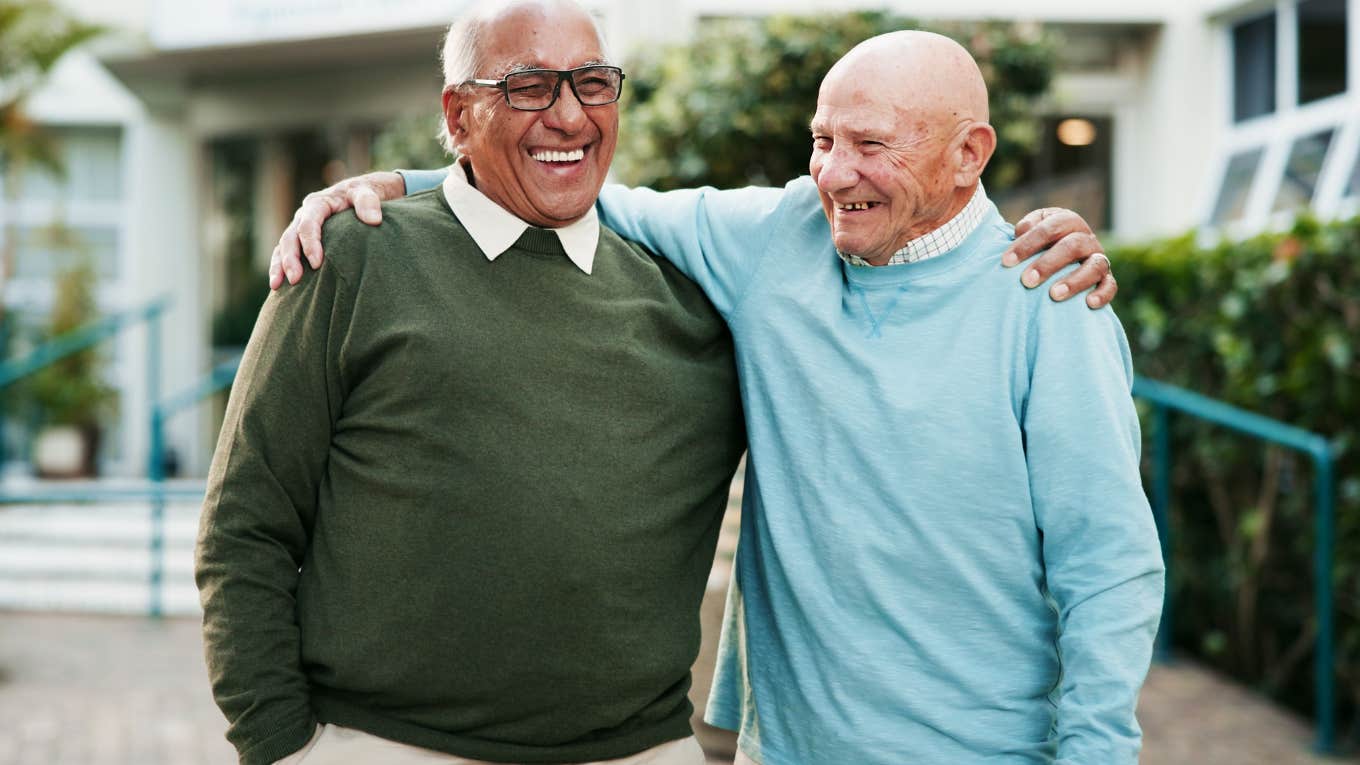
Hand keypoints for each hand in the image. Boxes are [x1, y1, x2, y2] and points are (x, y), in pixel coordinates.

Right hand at [269, 171, 405, 288]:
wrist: (358, 194)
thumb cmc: (363, 194)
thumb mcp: (367, 192)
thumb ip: (368, 202)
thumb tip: (374, 220)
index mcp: (318, 204)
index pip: (308, 224)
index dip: (310, 243)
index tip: (316, 264)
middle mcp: (304, 215)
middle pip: (290, 237)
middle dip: (290, 259)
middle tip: (295, 280)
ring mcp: (300, 227)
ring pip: (282, 246)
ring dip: (279, 265)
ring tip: (276, 286)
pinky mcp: (301, 239)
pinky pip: (283, 252)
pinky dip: (279, 266)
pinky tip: (278, 285)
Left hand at [1001, 207, 1115, 308]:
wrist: (1058, 262)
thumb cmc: (1037, 247)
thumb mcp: (1030, 233)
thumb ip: (1025, 229)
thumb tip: (1021, 230)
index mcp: (1068, 221)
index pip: (1050, 227)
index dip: (1028, 243)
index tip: (1006, 261)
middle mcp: (1086, 238)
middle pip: (1072, 246)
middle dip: (1047, 264)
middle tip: (1026, 281)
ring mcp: (1099, 259)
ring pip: (1094, 265)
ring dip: (1075, 281)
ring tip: (1054, 295)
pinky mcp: (1107, 279)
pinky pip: (1110, 286)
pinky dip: (1102, 294)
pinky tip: (1088, 303)